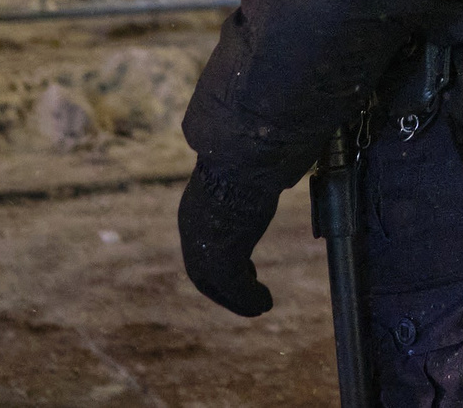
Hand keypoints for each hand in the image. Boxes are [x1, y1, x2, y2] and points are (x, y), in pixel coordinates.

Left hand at [177, 163, 276, 316]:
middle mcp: (193, 233)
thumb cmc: (245, 156)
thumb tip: (268, 168)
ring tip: (259, 306)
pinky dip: (249, 300)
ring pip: (217, 285)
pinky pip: (236, 290)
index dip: (219, 260)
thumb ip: (244, 181)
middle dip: (225, 286)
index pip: (202, 245)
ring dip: (238, 298)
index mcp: (194, 210)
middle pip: (204, 272)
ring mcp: (204, 249)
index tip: (241, 265)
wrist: (241, 160)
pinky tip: (265, 304)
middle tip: (247, 291)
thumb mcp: (238, 172)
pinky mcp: (222, 262)